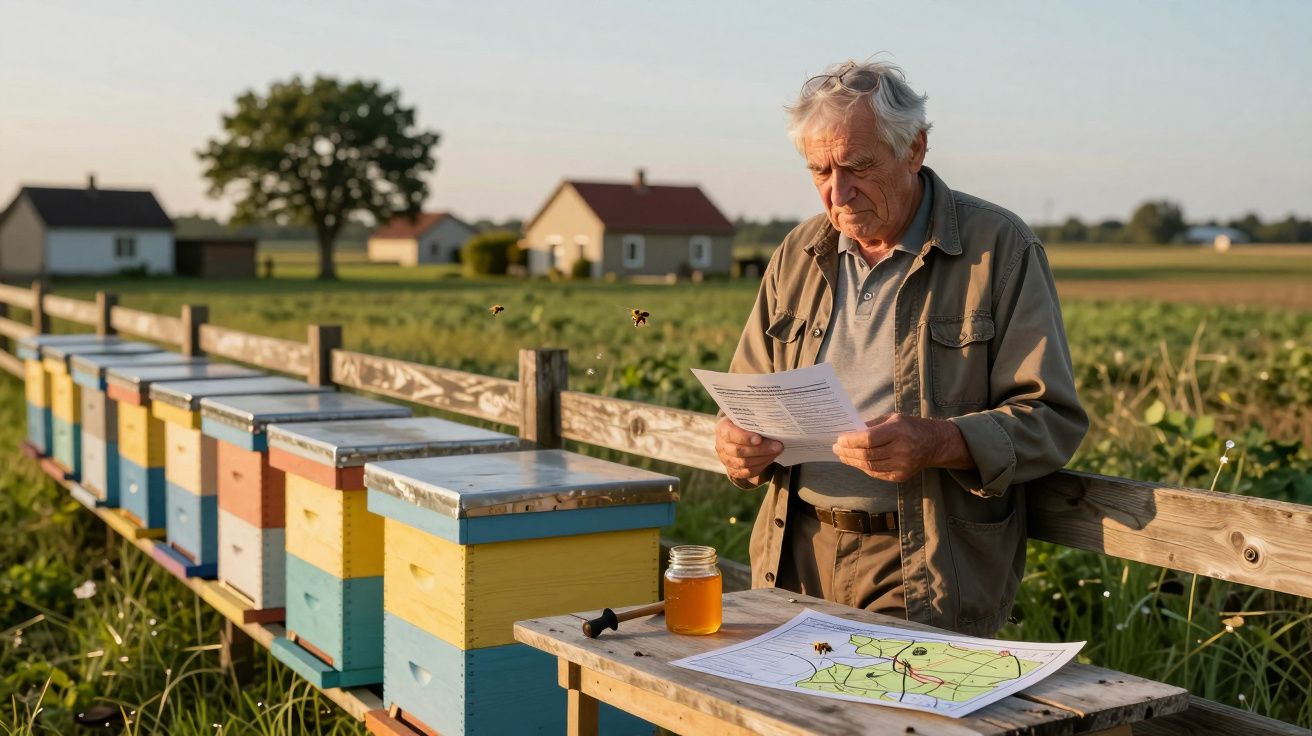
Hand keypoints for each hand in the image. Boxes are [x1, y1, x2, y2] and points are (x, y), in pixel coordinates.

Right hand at [715, 418, 783, 484]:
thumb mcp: (745, 418)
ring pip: (744, 464)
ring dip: (763, 459)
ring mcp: (726, 459)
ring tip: (776, 452)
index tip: (759, 439)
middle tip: (777, 446)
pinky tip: (769, 459)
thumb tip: (771, 426)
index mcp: (723, 429)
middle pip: (739, 451)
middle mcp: (721, 445)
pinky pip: (747, 472)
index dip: (745, 437)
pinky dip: (760, 467)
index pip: (731, 434)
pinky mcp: (733, 470)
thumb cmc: (743, 424)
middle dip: (761, 449)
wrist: (735, 436)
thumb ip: (753, 422)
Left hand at [832, 414, 971, 481]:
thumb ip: (871, 425)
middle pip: (867, 454)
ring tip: (842, 455)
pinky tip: (855, 462)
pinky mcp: (901, 476)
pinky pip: (876, 473)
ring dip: (852, 461)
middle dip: (847, 451)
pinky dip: (863, 468)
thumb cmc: (909, 427)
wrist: (934, 443)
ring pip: (869, 466)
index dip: (851, 440)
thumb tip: (848, 432)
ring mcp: (902, 465)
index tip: (839, 439)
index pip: (869, 438)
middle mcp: (901, 449)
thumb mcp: (892, 418)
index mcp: (898, 430)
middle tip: (836, 448)